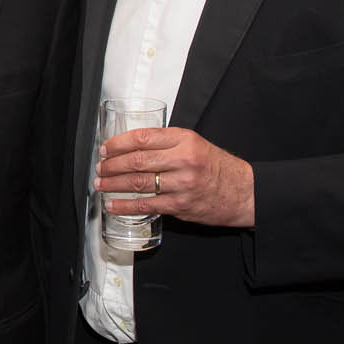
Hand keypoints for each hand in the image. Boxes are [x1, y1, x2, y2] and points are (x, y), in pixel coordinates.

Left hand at [95, 126, 254, 228]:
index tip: (105, 148)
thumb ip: (167, 143)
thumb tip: (132, 147)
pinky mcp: (181, 205)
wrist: (244, 192)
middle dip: (112, 165)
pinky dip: (126, 206)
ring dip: (114, 184)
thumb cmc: (217, 168)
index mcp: (185, 139)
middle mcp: (183, 159)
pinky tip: (113, 204)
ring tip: (101, 184)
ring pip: (138, 183)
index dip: (118, 143)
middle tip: (100, 167)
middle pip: (137, 160)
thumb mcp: (195, 144)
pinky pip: (146, 205)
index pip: (143, 138)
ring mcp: (182, 184)